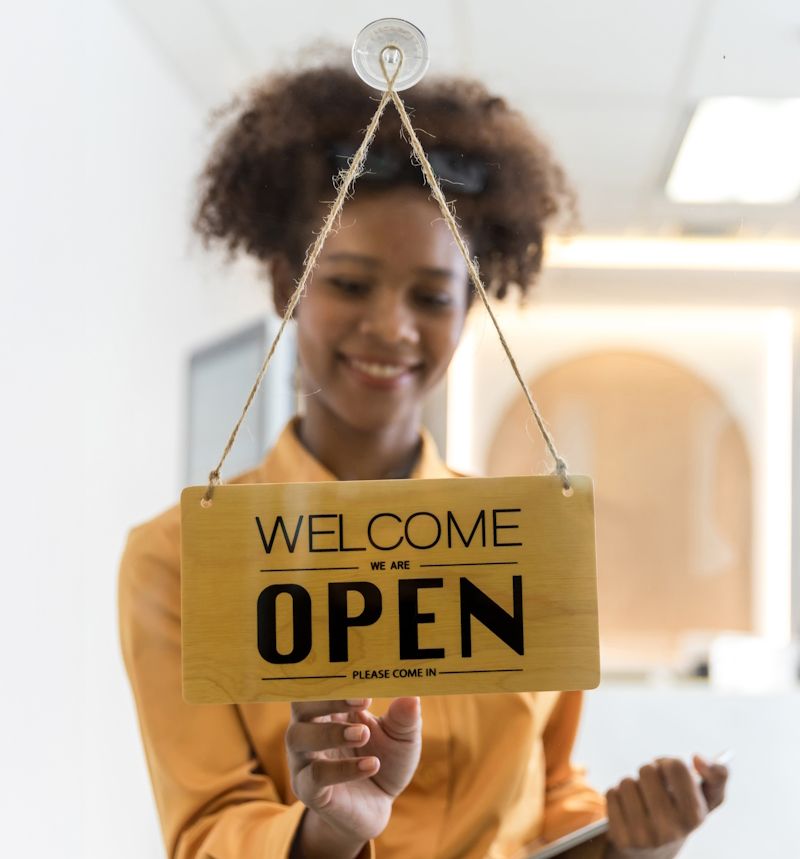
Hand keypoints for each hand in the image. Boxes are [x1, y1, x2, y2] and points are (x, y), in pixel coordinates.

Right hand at [287, 697, 421, 857]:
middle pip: (301, 704)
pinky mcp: (309, 790)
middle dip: (327, 699)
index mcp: (329, 709)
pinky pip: (316, 776)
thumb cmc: (385, 759)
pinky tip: (371, 764)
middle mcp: (309, 729)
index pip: (321, 685)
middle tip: (361, 701)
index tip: (366, 686)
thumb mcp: (401, 737)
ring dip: (331, 732)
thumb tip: (412, 697)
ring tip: (363, 734)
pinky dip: (343, 769)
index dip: (339, 681)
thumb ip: (405, 718)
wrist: (379, 806)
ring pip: (298, 737)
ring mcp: (305, 760)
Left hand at [604, 755, 728, 858]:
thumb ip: (717, 774)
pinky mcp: (622, 838)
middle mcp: (671, 830)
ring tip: (642, 800)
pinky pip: (611, 794)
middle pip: (647, 770)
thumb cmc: (681, 812)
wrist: (655, 849)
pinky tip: (628, 809)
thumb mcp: (706, 796)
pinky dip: (617, 796)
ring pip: (627, 781)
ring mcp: (645, 836)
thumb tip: (699, 758)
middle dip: (649, 773)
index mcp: (695, 816)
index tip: (670, 774)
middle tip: (654, 788)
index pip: (676, 765)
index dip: (669, 764)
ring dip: (632, 785)